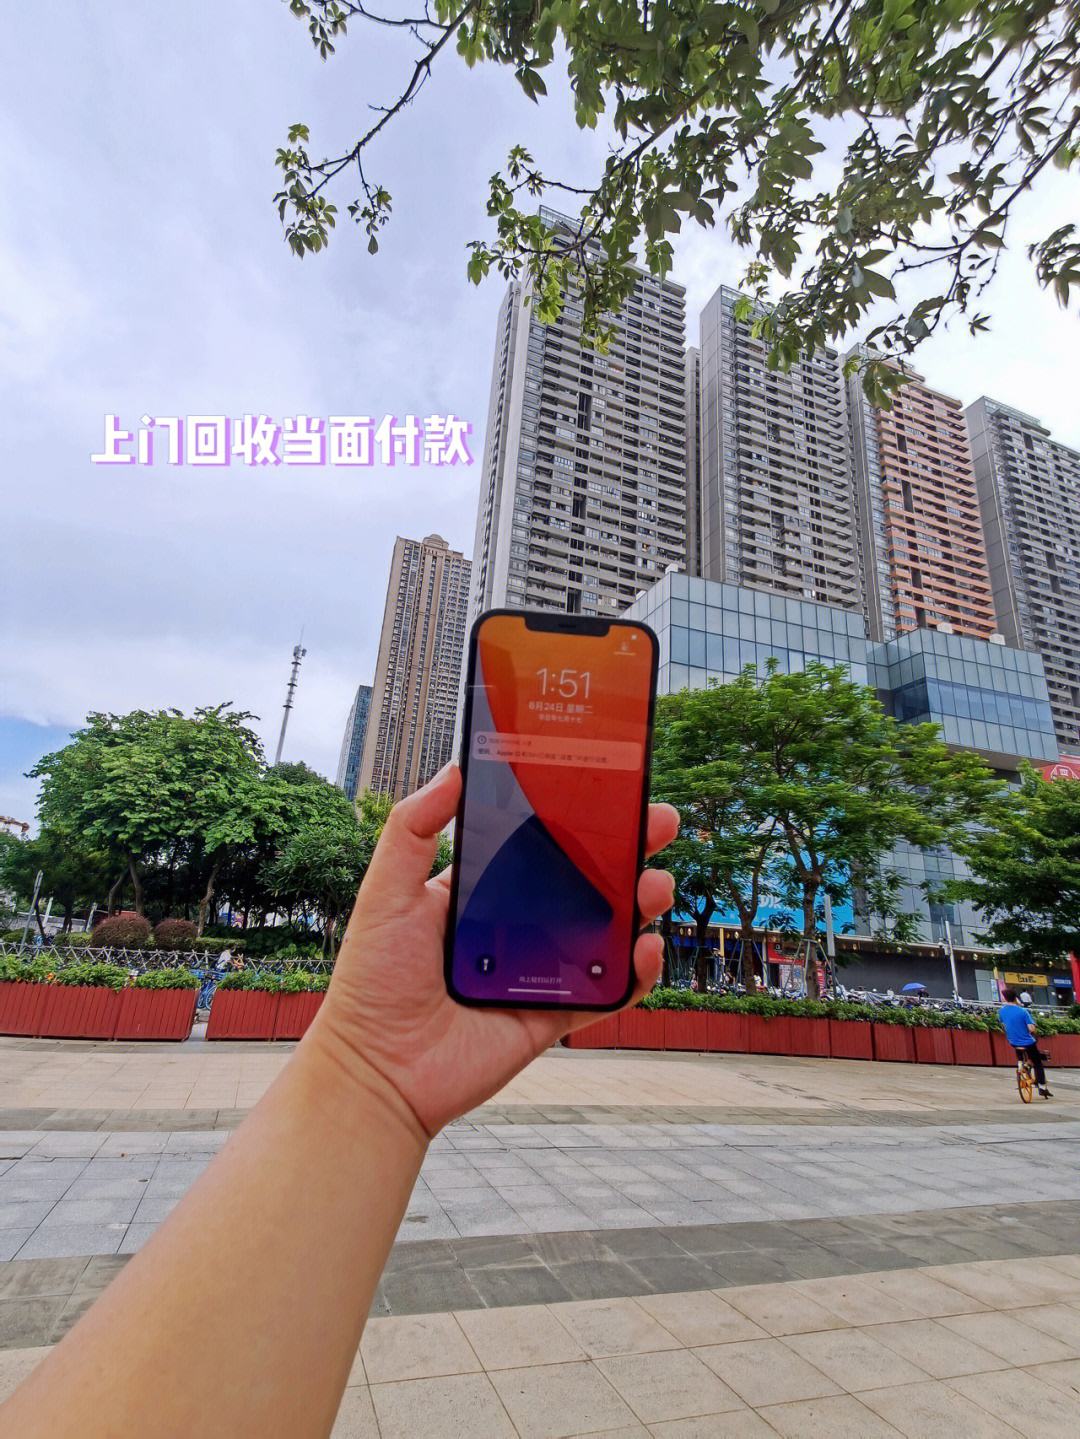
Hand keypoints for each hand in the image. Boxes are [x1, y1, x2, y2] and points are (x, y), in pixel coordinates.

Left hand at [313, 763, 678, 1137]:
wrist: (377, 1070)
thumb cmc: (373, 982)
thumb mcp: (386, 892)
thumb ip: (412, 829)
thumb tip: (452, 770)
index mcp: (482, 892)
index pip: (539, 845)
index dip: (575, 818)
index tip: (608, 787)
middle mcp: (516, 926)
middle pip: (585, 881)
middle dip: (626, 850)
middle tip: (656, 822)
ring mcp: (540, 971)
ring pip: (606, 931)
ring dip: (640, 903)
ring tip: (654, 884)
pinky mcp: (554, 1015)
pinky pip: (608, 991)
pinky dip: (636, 972)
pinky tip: (644, 947)